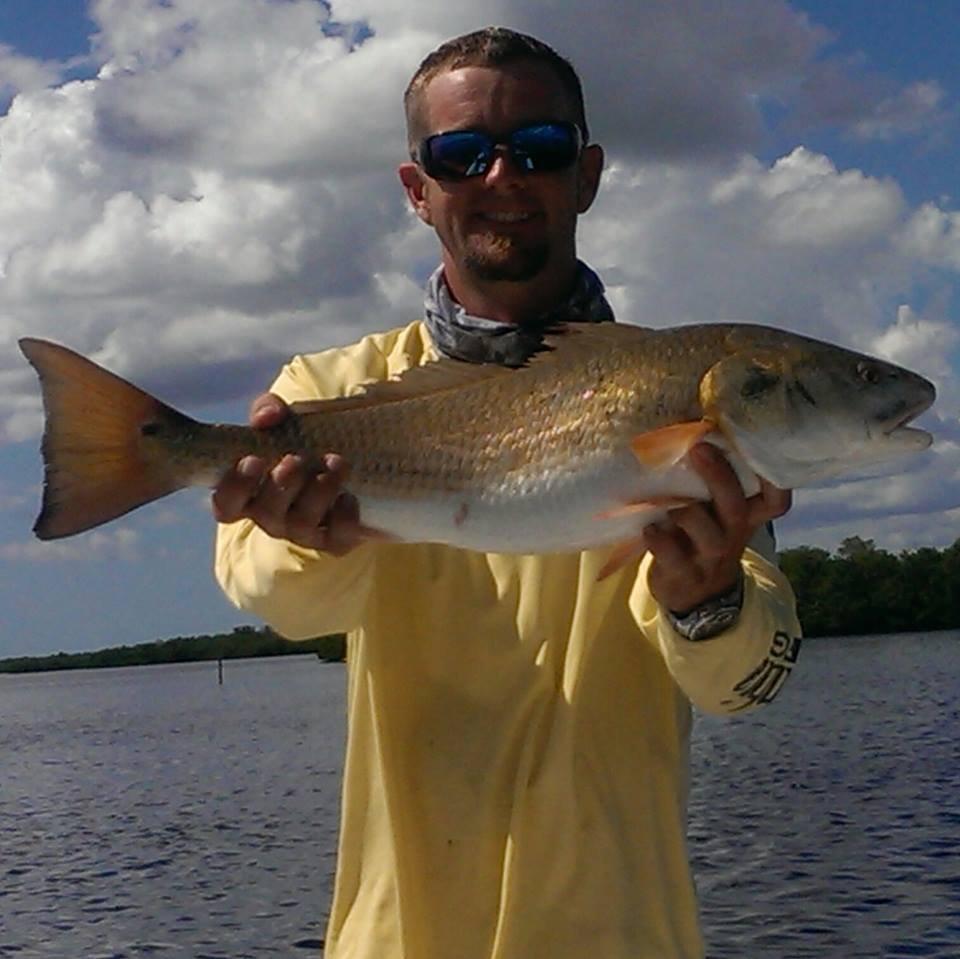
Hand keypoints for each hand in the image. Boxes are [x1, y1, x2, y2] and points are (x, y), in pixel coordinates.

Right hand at [211, 392, 363, 555]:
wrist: (354, 461)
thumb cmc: (303, 442)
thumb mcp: (284, 421)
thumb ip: (268, 410)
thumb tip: (267, 416)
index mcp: (250, 493)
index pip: (227, 504)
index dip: (235, 488)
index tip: (252, 460)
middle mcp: (273, 516)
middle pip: (266, 514)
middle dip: (281, 486)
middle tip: (295, 459)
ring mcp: (303, 531)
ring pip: (302, 524)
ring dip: (318, 493)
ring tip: (336, 463)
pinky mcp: (336, 539)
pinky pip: (337, 537)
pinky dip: (343, 517)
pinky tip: (349, 496)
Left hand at [646, 443, 791, 613]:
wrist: (693, 595)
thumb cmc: (700, 536)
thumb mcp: (715, 513)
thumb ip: (710, 483)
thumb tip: (689, 424)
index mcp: (744, 516)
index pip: (775, 501)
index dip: (774, 479)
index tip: (759, 447)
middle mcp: (732, 535)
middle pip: (735, 506)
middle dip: (719, 476)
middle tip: (699, 449)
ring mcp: (708, 556)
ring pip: (707, 532)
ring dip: (685, 511)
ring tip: (667, 500)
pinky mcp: (681, 574)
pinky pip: (672, 555)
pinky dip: (658, 539)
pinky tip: (649, 528)